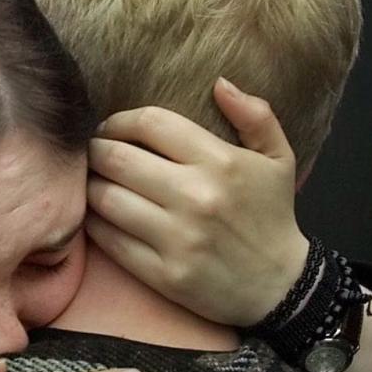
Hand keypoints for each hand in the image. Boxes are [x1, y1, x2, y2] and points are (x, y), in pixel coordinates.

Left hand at [86, 77, 308, 326]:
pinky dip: (94, 222)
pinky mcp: (164, 274)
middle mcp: (197, 197)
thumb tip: (220, 83)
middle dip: (95, 149)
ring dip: (90, 184)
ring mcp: (179, 238)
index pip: (150, 123)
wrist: (282, 288)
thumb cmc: (272, 216)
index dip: (120, 120)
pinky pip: (108, 239)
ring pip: (105, 198)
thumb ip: (255, 115)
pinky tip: (97, 214)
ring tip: (93, 180)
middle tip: (93, 151)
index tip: (111, 127)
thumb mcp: (278, 159)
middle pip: (117, 158)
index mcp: (221, 162)